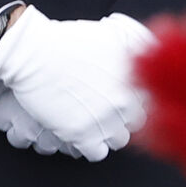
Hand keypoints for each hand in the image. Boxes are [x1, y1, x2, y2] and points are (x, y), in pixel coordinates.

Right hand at [0, 12, 155, 161]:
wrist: (34, 53)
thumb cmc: (67, 40)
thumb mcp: (112, 33)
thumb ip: (135, 45)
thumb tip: (149, 51)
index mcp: (135, 77)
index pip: (151, 101)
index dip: (135, 99)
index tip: (122, 98)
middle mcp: (124, 100)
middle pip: (137, 122)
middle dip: (123, 116)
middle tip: (106, 109)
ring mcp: (104, 119)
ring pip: (119, 140)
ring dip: (109, 132)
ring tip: (94, 122)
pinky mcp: (81, 134)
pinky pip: (98, 153)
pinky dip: (91, 146)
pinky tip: (82, 133)